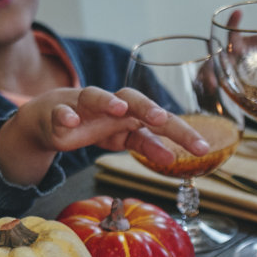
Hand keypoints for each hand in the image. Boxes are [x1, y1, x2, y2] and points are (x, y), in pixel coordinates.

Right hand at [0, 86, 210, 184]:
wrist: (54, 118)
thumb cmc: (97, 125)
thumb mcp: (125, 139)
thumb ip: (147, 146)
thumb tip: (171, 160)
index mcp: (133, 114)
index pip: (161, 120)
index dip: (182, 133)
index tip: (202, 149)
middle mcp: (112, 106)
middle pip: (133, 100)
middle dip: (147, 107)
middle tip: (159, 117)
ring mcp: (84, 106)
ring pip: (95, 96)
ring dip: (108, 100)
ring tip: (118, 109)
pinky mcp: (59, 112)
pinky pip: (62, 110)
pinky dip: (65, 114)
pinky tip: (70, 120)